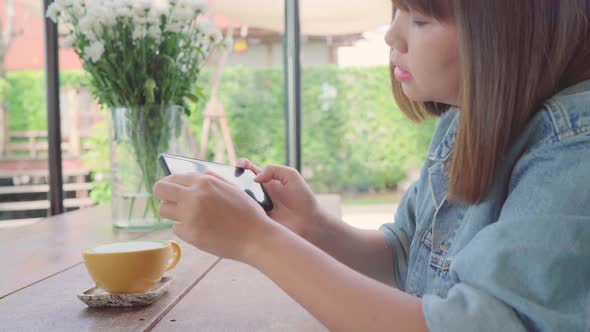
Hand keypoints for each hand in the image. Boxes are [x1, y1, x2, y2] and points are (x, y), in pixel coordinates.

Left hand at [153, 172, 271, 261]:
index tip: (170, 189)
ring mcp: (190, 216)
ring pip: (164, 210)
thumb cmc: (246, 212)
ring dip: (173, 212)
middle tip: (169, 200)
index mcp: (204, 182)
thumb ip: (210, 178)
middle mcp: (194, 196)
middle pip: (159, 190)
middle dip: (162, 194)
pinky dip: (185, 228)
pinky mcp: (190, 234)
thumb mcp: (231, 187)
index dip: (170, 184)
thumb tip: (191, 174)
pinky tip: (201, 229)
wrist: (256, 237)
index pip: (172, 177)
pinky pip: (176, 228)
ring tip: (189, 216)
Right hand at [237, 158, 324, 241]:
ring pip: (238, 200)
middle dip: (231, 180)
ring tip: (234, 193)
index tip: (241, 166)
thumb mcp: (291, 176)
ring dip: (233, 196)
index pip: (248, 170)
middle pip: (239, 184)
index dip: (242, 165)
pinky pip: (242, 216)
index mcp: (266, 181)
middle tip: (232, 180)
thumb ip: (274, 169)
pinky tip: (238, 209)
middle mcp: (258, 194)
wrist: (309, 223)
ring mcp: (256, 208)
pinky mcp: (255, 222)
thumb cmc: (303, 198)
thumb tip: (255, 178)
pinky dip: (237, 213)